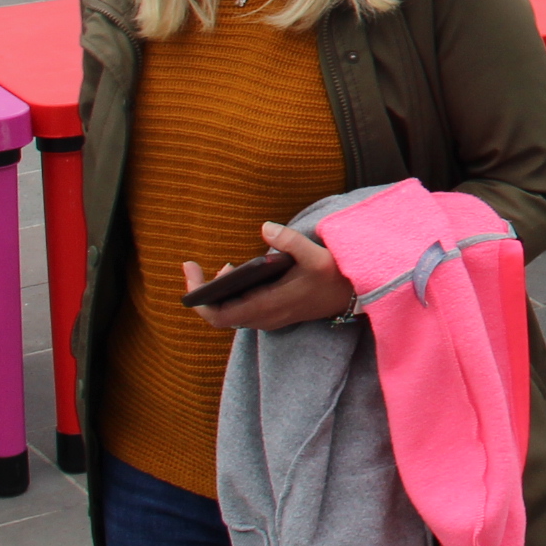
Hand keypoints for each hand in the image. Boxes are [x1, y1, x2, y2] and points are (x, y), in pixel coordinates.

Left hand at [182, 224, 353, 333]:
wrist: (354, 296)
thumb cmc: (334, 277)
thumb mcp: (316, 255)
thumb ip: (289, 241)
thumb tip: (265, 227)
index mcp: (268, 305)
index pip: (218, 315)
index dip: (198, 297)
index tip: (191, 271)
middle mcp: (264, 317)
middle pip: (218, 317)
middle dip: (204, 293)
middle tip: (199, 268)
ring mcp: (269, 319)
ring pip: (229, 315)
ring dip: (220, 294)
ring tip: (225, 268)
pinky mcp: (274, 315)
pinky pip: (241, 312)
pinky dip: (232, 296)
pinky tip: (240, 275)